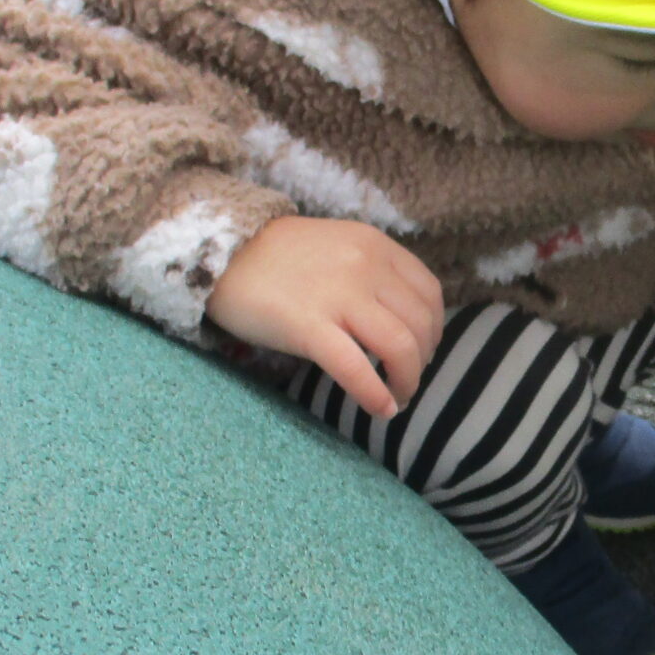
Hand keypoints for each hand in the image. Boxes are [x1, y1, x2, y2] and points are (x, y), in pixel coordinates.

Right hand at [205, 216, 444, 419]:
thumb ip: (372, 273)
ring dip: (408, 381)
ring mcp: (337, 295)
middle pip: (420, 325)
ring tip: (397, 397)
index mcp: (375, 245)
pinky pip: (355, 368)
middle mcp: (365, 266)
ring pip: (400, 347)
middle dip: (422, 362)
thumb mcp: (338, 247)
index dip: (434, 330)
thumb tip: (403, 320)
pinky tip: (380, 409)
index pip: (429, 293)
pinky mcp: (307, 326)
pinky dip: (375, 395)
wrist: (221, 252)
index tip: (423, 351)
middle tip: (407, 381)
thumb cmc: (278, 258)